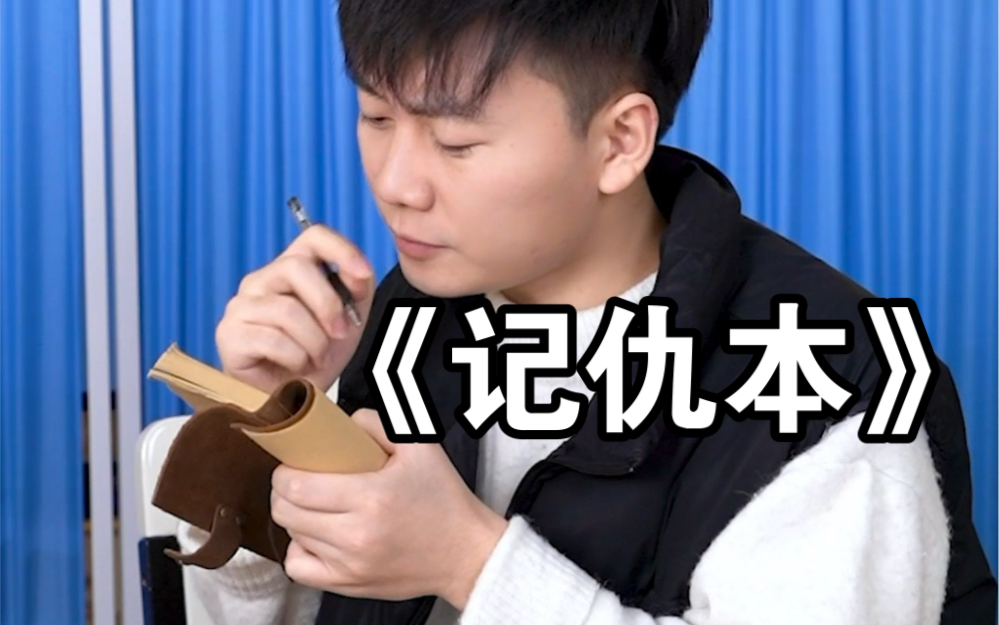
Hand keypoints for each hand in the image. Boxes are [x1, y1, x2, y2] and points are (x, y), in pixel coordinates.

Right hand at [216, 225, 374, 393]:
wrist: (293, 398)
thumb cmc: (317, 355)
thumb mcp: (349, 318)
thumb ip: (356, 289)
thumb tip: (358, 272)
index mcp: (292, 268)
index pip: (313, 235)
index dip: (341, 249)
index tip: (363, 275)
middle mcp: (262, 279)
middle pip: (297, 267)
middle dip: (328, 304)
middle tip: (340, 333)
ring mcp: (241, 305)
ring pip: (286, 309)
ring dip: (314, 341)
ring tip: (315, 357)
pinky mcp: (229, 334)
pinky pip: (272, 339)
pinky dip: (295, 358)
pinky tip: (295, 366)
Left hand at [270, 409, 508, 607]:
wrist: (464, 552)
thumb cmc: (444, 500)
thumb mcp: (420, 446)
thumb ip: (376, 423)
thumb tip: (340, 422)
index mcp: (371, 497)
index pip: (296, 486)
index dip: (285, 471)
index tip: (295, 463)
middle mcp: (356, 535)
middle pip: (286, 511)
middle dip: (284, 491)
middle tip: (300, 480)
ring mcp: (350, 564)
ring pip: (291, 537)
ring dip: (296, 517)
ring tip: (316, 506)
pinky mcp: (349, 585)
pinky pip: (299, 569)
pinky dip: (300, 550)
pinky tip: (317, 536)